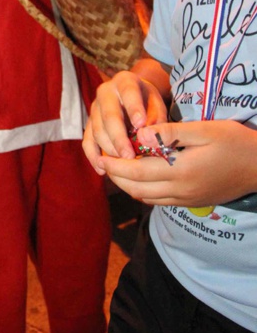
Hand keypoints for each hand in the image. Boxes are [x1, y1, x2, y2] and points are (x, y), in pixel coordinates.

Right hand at [83, 68, 167, 172]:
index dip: (134, 108)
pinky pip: (87, 141)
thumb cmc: (147, 100)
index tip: (140, 125)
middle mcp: (105, 92)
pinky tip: (103, 170)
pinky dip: (93, 157)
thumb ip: (157, 118)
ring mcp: (94, 108)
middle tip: (129, 156)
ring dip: (109, 149)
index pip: (128, 93)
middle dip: (119, 137)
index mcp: (124, 81)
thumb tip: (151, 138)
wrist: (132, 95)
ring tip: (123, 165)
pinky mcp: (89, 124)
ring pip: (97, 130)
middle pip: (109, 116)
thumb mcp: (156, 102)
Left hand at [100, 120, 256, 206]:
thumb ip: (169, 133)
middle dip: (115, 177)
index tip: (100, 155)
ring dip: (127, 185)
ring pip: (146, 198)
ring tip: (116, 167)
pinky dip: (143, 190)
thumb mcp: (203, 130)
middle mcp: (180, 191)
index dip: (115, 166)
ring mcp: (186, 199)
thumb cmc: (233, 142)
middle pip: (136, 189)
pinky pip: (159, 201)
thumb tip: (140, 134)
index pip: (137, 173)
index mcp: (181, 171)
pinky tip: (140, 175)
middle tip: (102, 160)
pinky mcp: (191, 202)